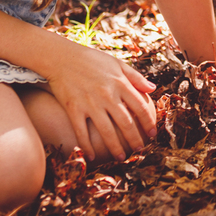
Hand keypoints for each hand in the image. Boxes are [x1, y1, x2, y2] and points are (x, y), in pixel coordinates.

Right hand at [43, 41, 157, 161]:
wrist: (62, 57)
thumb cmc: (92, 60)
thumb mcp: (118, 64)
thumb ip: (135, 77)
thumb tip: (153, 88)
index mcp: (120, 84)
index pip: (140, 107)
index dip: (148, 122)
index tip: (152, 133)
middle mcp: (107, 95)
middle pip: (126, 123)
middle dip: (134, 139)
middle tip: (139, 150)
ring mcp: (90, 103)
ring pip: (106, 131)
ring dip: (115, 147)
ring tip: (121, 158)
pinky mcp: (74, 108)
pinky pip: (81, 131)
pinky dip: (86, 146)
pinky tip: (92, 157)